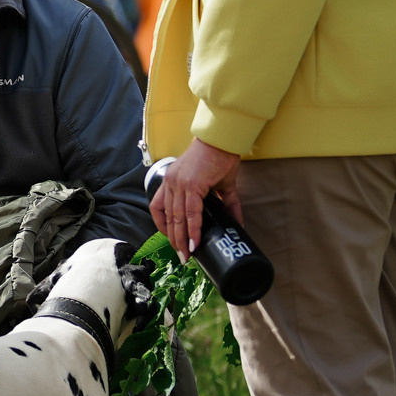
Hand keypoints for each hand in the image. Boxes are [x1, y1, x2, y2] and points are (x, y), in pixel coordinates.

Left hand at [152, 138, 241, 256]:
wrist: (222, 138)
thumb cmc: (219, 156)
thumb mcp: (219, 183)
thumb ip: (226, 204)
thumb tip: (237, 222)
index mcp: (172, 181)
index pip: (158, 207)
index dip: (162, 226)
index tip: (171, 239)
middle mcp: (171, 183)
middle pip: (167, 217)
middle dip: (173, 239)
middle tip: (181, 256)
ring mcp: (179, 184)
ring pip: (177, 218)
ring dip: (181, 239)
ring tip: (186, 254)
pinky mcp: (191, 185)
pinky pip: (191, 213)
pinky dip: (193, 229)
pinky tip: (195, 241)